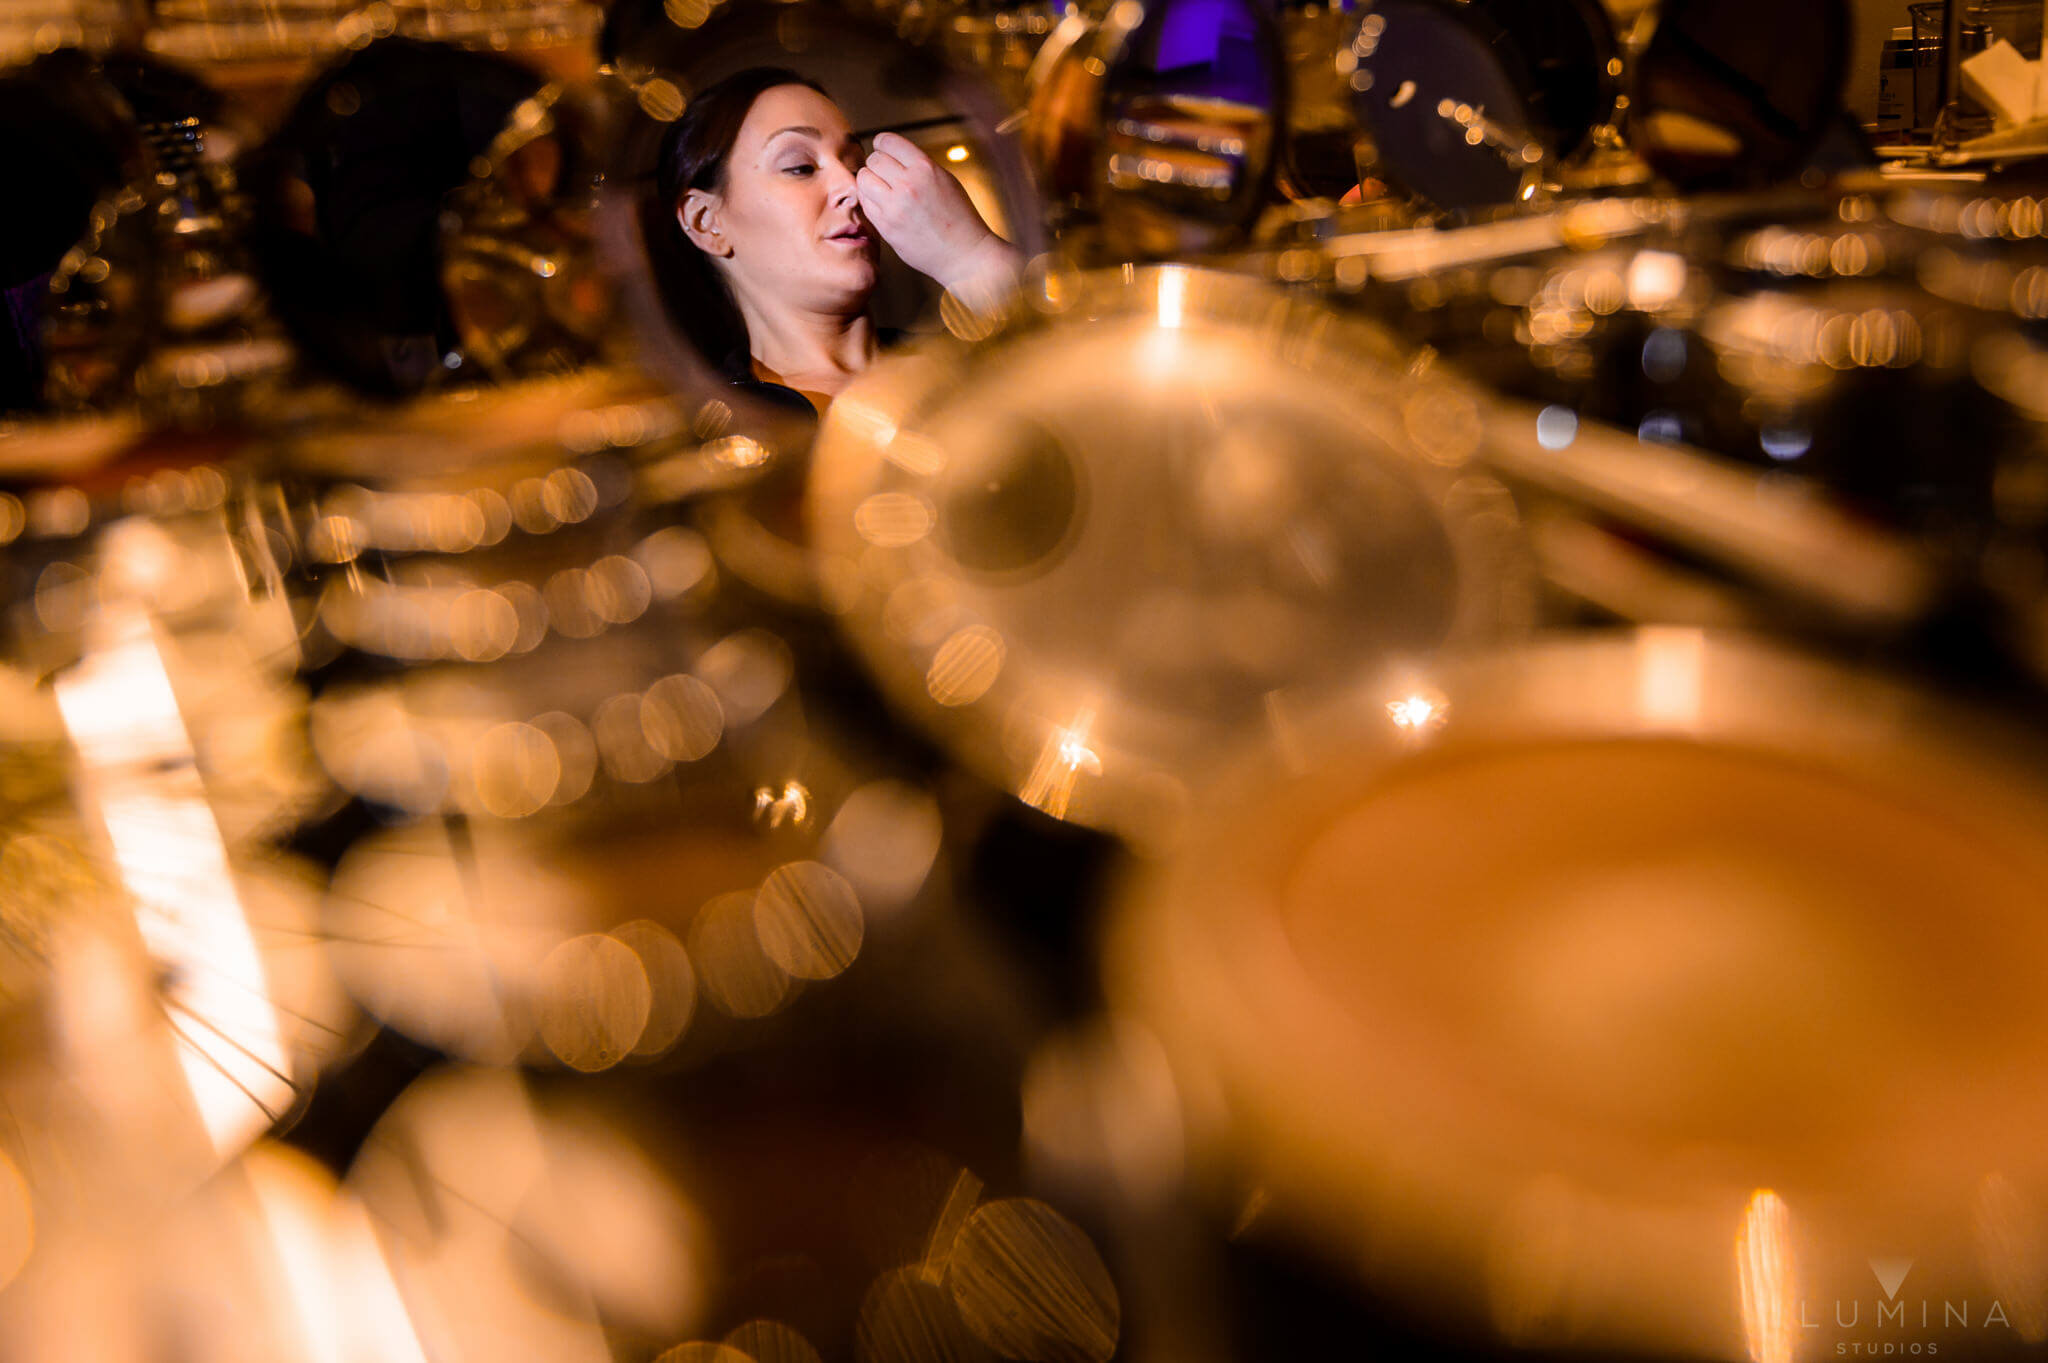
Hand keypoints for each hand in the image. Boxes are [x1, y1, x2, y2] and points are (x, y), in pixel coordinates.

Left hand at [856, 132, 1017, 301]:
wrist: (964, 254)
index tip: (883, 150)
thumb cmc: (959, 218)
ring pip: (863, 179)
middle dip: (877, 164)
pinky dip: (869, 200)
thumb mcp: (945, 180)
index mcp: (925, 167)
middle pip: (873, 160)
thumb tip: (891, 156)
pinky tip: (881, 204)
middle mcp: (908, 184)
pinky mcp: (886, 226)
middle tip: (884, 174)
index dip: (882, 144)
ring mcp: (895, 206)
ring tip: (880, 188)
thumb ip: (919, 166)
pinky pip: (865, 203)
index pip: (888, 141)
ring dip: (869, 181)